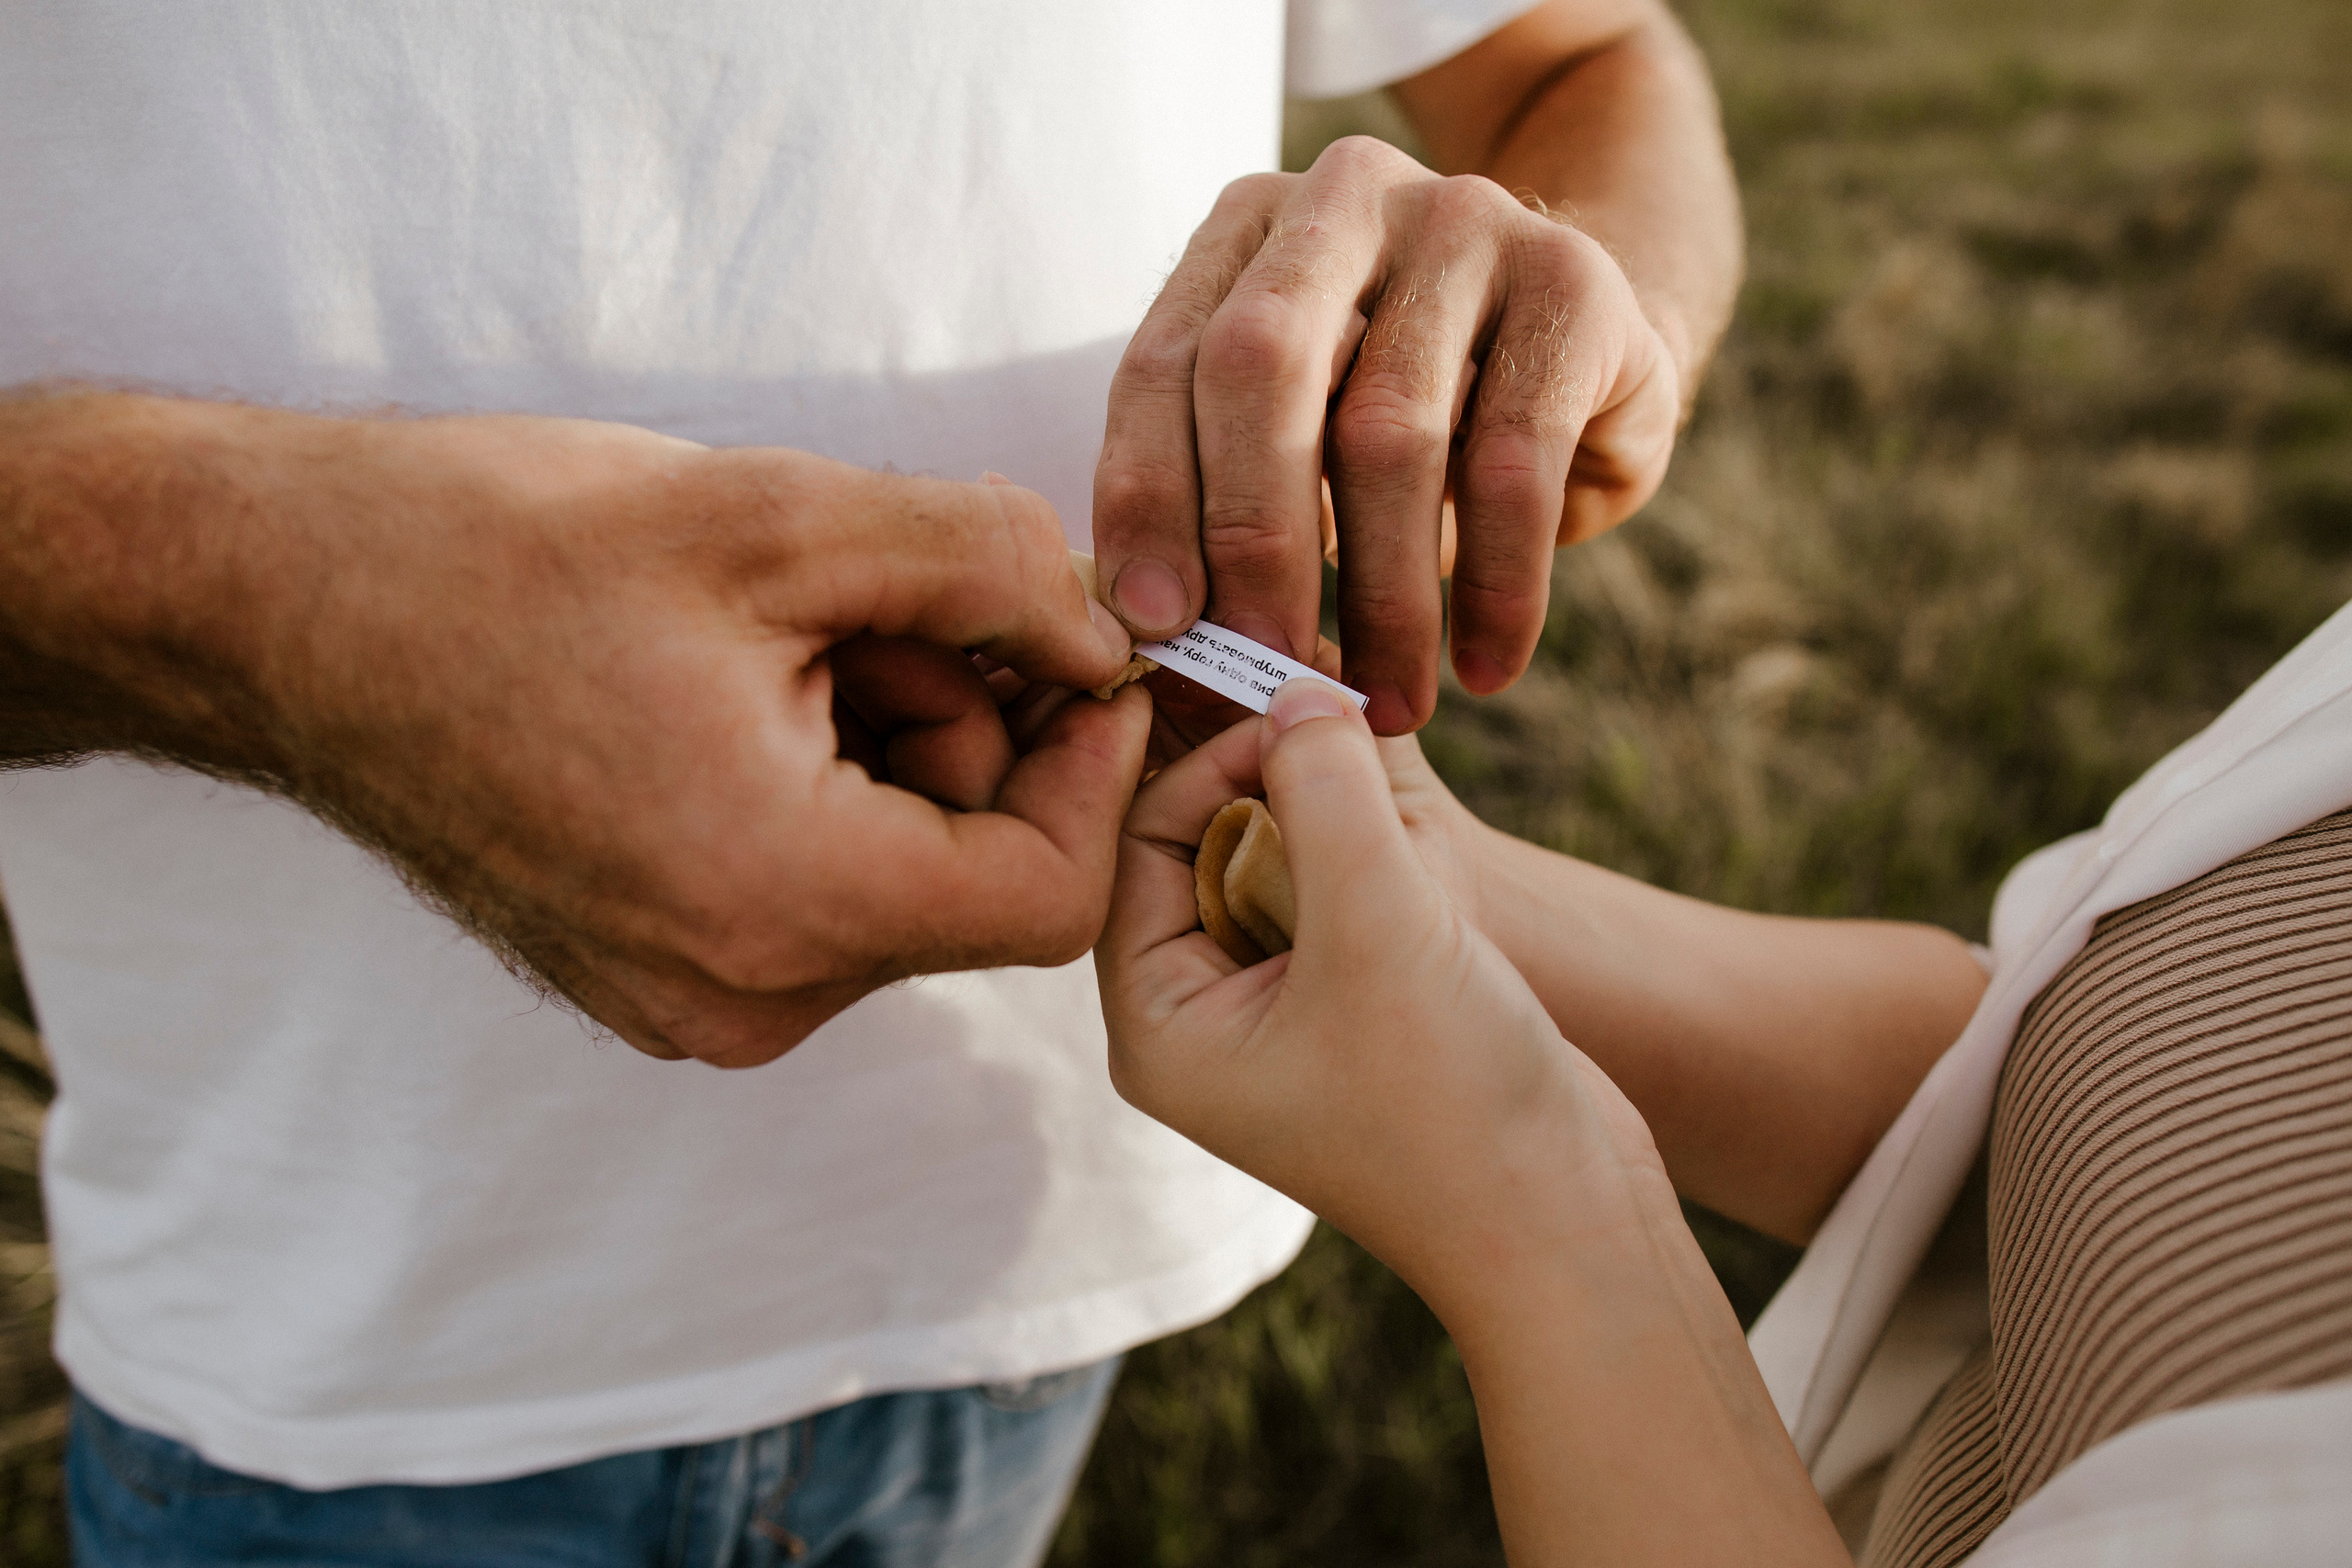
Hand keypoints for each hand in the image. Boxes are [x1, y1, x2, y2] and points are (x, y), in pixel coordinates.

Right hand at [5, 395, 1150, 1066]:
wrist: (275, 603)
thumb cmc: (496, 548)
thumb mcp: (781, 514)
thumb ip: (991, 563)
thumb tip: (1107, 630)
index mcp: (775, 906)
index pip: (1046, 895)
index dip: (1096, 764)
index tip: (1075, 644)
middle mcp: (739, 996)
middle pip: (974, 879)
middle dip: (973, 720)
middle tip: (872, 596)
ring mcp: (685, 999)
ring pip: (898, 876)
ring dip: (894, 740)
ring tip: (777, 628)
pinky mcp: (649, 968)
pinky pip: (814, 889)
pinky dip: (826, 782)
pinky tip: (732, 680)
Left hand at [1091, 136, 1681, 736]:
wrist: (1589, 346)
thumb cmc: (1410, 413)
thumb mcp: (1303, 427)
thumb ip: (1221, 491)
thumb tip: (1152, 628)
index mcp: (1246, 226)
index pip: (1165, 361)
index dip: (1149, 497)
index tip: (1156, 626)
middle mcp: (1345, 197)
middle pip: (1262, 369)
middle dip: (1252, 540)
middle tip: (1267, 673)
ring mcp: (1467, 220)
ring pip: (1391, 431)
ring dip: (1382, 597)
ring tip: (1386, 704)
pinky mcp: (1573, 282)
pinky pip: (1518, 462)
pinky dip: (1497, 585)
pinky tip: (1484, 668)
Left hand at [1096, 679, 1659, 1319]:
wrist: (1568, 1219)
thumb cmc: (1452, 1102)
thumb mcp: (1377, 920)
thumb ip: (1324, 790)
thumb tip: (1293, 686)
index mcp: (1157, 1025)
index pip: (1135, 844)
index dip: (1206, 761)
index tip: (1295, 711)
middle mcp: (1198, 1021)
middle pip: (1196, 845)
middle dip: (1265, 776)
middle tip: (1335, 715)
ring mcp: (1274, 1019)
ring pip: (1272, 861)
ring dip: (1323, 806)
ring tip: (1374, 760)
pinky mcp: (1348, 1009)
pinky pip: (1330, 894)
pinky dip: (1363, 848)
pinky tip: (1412, 831)